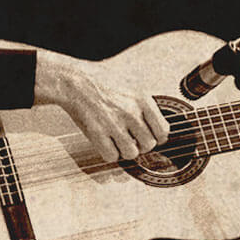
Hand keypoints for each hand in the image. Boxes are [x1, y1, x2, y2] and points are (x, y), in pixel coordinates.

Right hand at [33, 49, 169, 162]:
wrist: (76, 83)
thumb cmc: (102, 83)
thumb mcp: (132, 88)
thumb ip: (147, 107)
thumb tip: (160, 128)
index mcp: (142, 100)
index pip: (163, 131)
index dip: (157, 137)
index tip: (150, 136)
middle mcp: (131, 113)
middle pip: (149, 145)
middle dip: (140, 145)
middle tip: (130, 138)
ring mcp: (114, 124)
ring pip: (132, 154)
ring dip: (124, 151)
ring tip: (117, 141)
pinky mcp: (97, 134)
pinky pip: (112, 157)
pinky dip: (109, 154)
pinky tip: (106, 142)